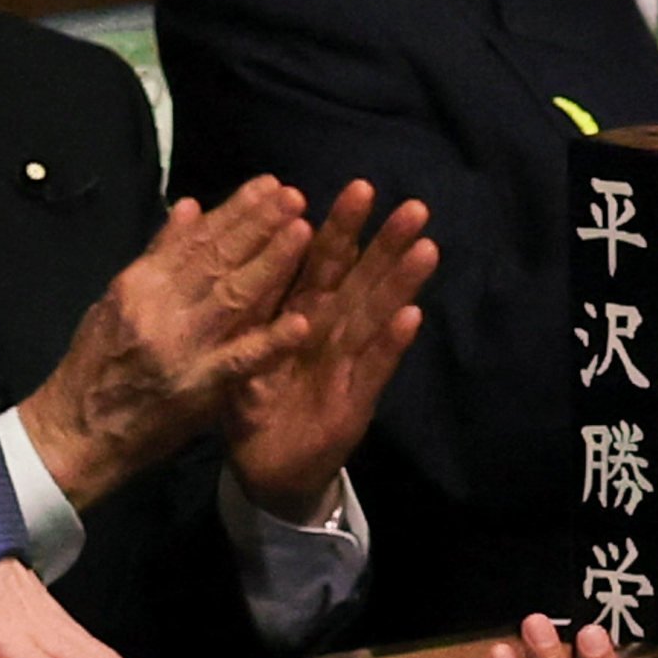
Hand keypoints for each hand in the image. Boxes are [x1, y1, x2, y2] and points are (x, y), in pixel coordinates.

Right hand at [13, 176, 313, 509]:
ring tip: (303, 233)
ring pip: (233, 298)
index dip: (235, 211)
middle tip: (295, 196)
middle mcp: (160, 308)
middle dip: (259, 225)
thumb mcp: (115, 300)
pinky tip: (299, 324)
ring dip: (271, 265)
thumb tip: (188, 206)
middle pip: (217, 260)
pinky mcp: (198, 389)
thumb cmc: (97, 363)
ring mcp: (182, 348)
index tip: (269, 186)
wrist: (78, 432)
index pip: (195, 239)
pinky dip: (269, 343)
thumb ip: (157, 254)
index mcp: (139, 283)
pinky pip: (239, 363)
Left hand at [223, 187, 436, 521]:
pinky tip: (412, 317)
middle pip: (359, 282)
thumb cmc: (252, 405)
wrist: (264, 470)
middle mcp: (329, 333)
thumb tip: (233, 271)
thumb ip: (244, 310)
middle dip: (385, 244)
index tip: (359, 187)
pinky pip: (371, 370)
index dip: (340, 228)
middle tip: (413, 207)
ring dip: (399, 284)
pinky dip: (390, 345)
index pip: (322, 263)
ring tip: (425, 248)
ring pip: (375, 318)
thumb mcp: (236, 352)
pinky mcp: (353, 403)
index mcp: (299, 315)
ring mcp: (346, 367)